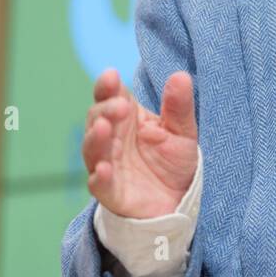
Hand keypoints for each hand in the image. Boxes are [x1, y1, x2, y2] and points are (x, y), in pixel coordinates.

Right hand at [82, 68, 198, 218]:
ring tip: (103, 127)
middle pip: (98, 119)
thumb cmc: (173, 161)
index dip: (107, 87)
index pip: (111, 97)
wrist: (177, 200)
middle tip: (120, 106)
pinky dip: (99, 177)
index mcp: (127, 118)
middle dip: (106, 110)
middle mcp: (111, 139)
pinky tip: (103, 169)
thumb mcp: (182, 132)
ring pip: (93, 149)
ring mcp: (107, 164)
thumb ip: (179, 106)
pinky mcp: (110, 191)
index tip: (111, 76)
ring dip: (95, 138)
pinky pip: (99, 184)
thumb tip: (181, 76)